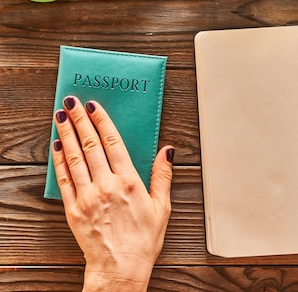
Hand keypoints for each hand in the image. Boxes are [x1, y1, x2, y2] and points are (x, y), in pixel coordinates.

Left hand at [51, 96, 174, 291]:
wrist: (120, 269)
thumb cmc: (143, 241)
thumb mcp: (162, 207)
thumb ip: (163, 176)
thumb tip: (167, 151)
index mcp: (129, 182)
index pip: (113, 143)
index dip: (102, 121)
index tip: (94, 106)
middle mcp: (106, 186)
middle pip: (90, 146)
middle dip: (80, 121)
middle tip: (71, 103)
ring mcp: (87, 197)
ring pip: (74, 158)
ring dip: (66, 135)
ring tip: (61, 117)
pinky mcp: (73, 210)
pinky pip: (64, 180)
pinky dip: (59, 161)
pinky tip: (57, 147)